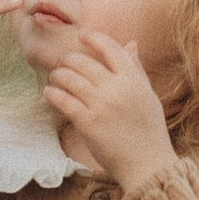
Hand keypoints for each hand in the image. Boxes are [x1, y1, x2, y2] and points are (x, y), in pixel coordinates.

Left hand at [38, 28, 175, 191]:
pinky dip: (53, 94)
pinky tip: (49, 93)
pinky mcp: (87, 123)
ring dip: (58, 75)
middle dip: (69, 59)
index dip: (93, 38)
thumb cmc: (149, 130)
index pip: (110, 48)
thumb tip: (131, 43)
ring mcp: (101, 105)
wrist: (147, 164)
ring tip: (55, 77)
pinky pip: (63, 101)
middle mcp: (116, 88)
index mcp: (133, 80)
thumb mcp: (148, 95)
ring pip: (70, 79)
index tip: (81, 35)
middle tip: (63, 63)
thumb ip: (137, 69)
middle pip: (84, 62)